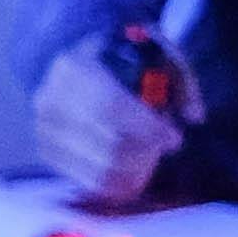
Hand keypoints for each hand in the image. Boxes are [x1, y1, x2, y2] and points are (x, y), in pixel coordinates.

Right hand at [35, 37, 196, 206]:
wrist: (67, 63)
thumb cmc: (118, 58)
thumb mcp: (152, 53)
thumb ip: (179, 79)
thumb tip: (193, 116)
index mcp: (75, 68)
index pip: (110, 107)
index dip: (146, 128)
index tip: (174, 138)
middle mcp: (51, 101)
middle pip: (107, 143)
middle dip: (146, 151)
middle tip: (164, 145)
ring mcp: (44, 130)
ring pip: (99, 167)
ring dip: (135, 169)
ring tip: (148, 156)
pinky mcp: (46, 152)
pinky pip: (87, 182)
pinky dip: (117, 183)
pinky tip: (134, 172)